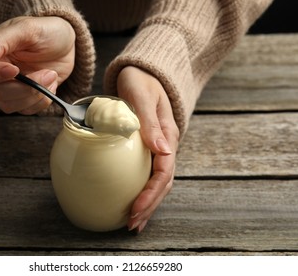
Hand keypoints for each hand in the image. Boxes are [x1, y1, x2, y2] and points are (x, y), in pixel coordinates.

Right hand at [0, 16, 75, 113]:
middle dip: (25, 86)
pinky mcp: (24, 99)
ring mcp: (9, 88)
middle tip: (46, 72)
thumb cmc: (45, 31)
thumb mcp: (25, 28)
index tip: (14, 70)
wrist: (66, 43)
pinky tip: (49, 84)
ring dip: (35, 94)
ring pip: (10, 106)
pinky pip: (26, 110)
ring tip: (50, 75)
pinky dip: (43, 100)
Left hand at [117, 66, 179, 232]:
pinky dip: (140, 191)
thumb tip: (163, 149)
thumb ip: (151, 121)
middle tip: (132, 224)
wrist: (142, 73)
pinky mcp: (147, 149)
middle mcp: (165, 145)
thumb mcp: (142, 95)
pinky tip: (131, 202)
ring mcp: (157, 148)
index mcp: (167, 136)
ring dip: (147, 203)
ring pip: (156, 182)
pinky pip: (146, 174)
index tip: (135, 208)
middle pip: (162, 183)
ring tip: (133, 222)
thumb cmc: (140, 81)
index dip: (151, 193)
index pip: (163, 172)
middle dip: (149, 205)